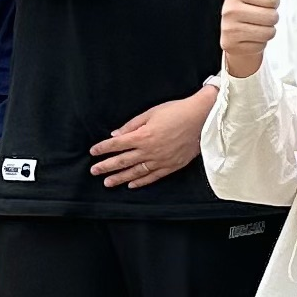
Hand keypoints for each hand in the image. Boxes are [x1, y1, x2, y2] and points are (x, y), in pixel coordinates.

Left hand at [86, 87, 213, 188]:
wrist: (202, 118)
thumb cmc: (177, 111)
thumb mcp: (151, 113)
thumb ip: (132, 125)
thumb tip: (116, 135)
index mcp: (142, 135)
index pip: (116, 144)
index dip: (103, 148)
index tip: (93, 152)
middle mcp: (149, 150)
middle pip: (123, 160)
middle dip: (106, 166)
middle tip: (94, 172)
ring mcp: (160, 160)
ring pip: (136, 172)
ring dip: (120, 178)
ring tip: (107, 183)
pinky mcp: (172, 165)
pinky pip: (153, 176)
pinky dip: (141, 181)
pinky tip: (131, 184)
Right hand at [218, 0, 278, 78]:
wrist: (238, 38)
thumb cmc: (250, 7)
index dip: (272, 1)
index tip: (260, 1)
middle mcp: (229, 7)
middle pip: (273, 13)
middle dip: (271, 17)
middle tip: (258, 16)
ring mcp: (228, 26)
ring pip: (269, 29)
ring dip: (267, 30)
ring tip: (254, 27)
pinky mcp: (230, 43)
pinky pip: (262, 42)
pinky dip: (261, 42)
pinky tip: (250, 38)